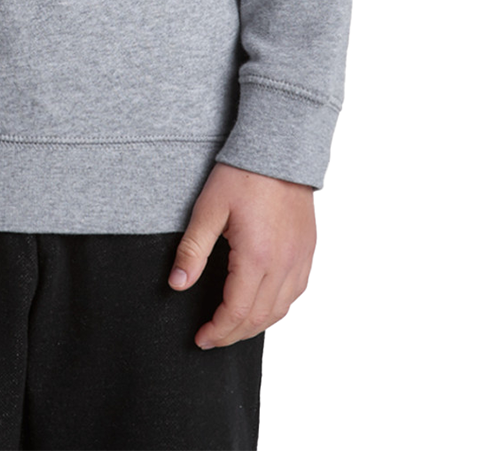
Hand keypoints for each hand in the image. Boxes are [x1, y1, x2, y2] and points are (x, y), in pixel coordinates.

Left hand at [169, 161, 316, 348]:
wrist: (280, 148)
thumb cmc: (243, 174)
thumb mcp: (209, 208)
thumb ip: (192, 249)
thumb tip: (177, 283)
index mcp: (257, 257)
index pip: (237, 312)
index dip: (218, 331)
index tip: (201, 338)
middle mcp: (283, 264)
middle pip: (259, 318)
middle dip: (233, 334)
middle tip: (212, 338)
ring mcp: (300, 259)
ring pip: (280, 310)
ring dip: (255, 325)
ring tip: (232, 326)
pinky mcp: (308, 250)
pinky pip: (295, 293)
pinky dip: (277, 308)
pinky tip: (261, 305)